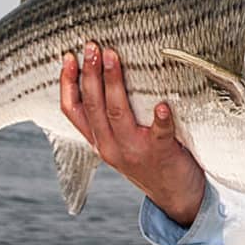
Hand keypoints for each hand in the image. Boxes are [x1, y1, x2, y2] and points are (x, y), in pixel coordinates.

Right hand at [60, 41, 206, 226]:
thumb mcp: (121, 143)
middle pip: (94, 106)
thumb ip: (112, 119)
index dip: (67, 83)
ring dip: (114, 83)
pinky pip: (159, 134)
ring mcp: (135, 151)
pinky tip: (161, 105)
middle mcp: (111, 147)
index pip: (73, 110)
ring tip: (113, 56)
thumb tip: (110, 72)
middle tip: (92, 46)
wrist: (177, 198)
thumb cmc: (151, 161)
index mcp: (99, 141)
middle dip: (90, 73)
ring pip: (117, 113)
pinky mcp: (161, 153)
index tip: (68, 57)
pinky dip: (160, 119)